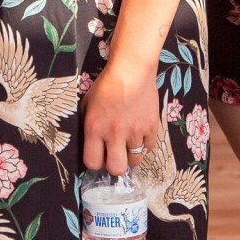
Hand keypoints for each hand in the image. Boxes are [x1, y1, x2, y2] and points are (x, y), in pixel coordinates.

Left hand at [81, 60, 161, 176]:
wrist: (131, 70)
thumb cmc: (106, 85)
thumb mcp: (87, 104)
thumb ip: (88, 125)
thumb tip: (89, 144)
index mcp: (94, 128)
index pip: (93, 163)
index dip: (96, 163)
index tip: (99, 156)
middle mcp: (114, 134)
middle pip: (117, 169)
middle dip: (115, 166)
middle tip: (116, 156)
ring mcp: (135, 132)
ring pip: (135, 161)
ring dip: (131, 154)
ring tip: (129, 143)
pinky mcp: (152, 127)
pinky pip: (149, 148)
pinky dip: (144, 144)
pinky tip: (140, 134)